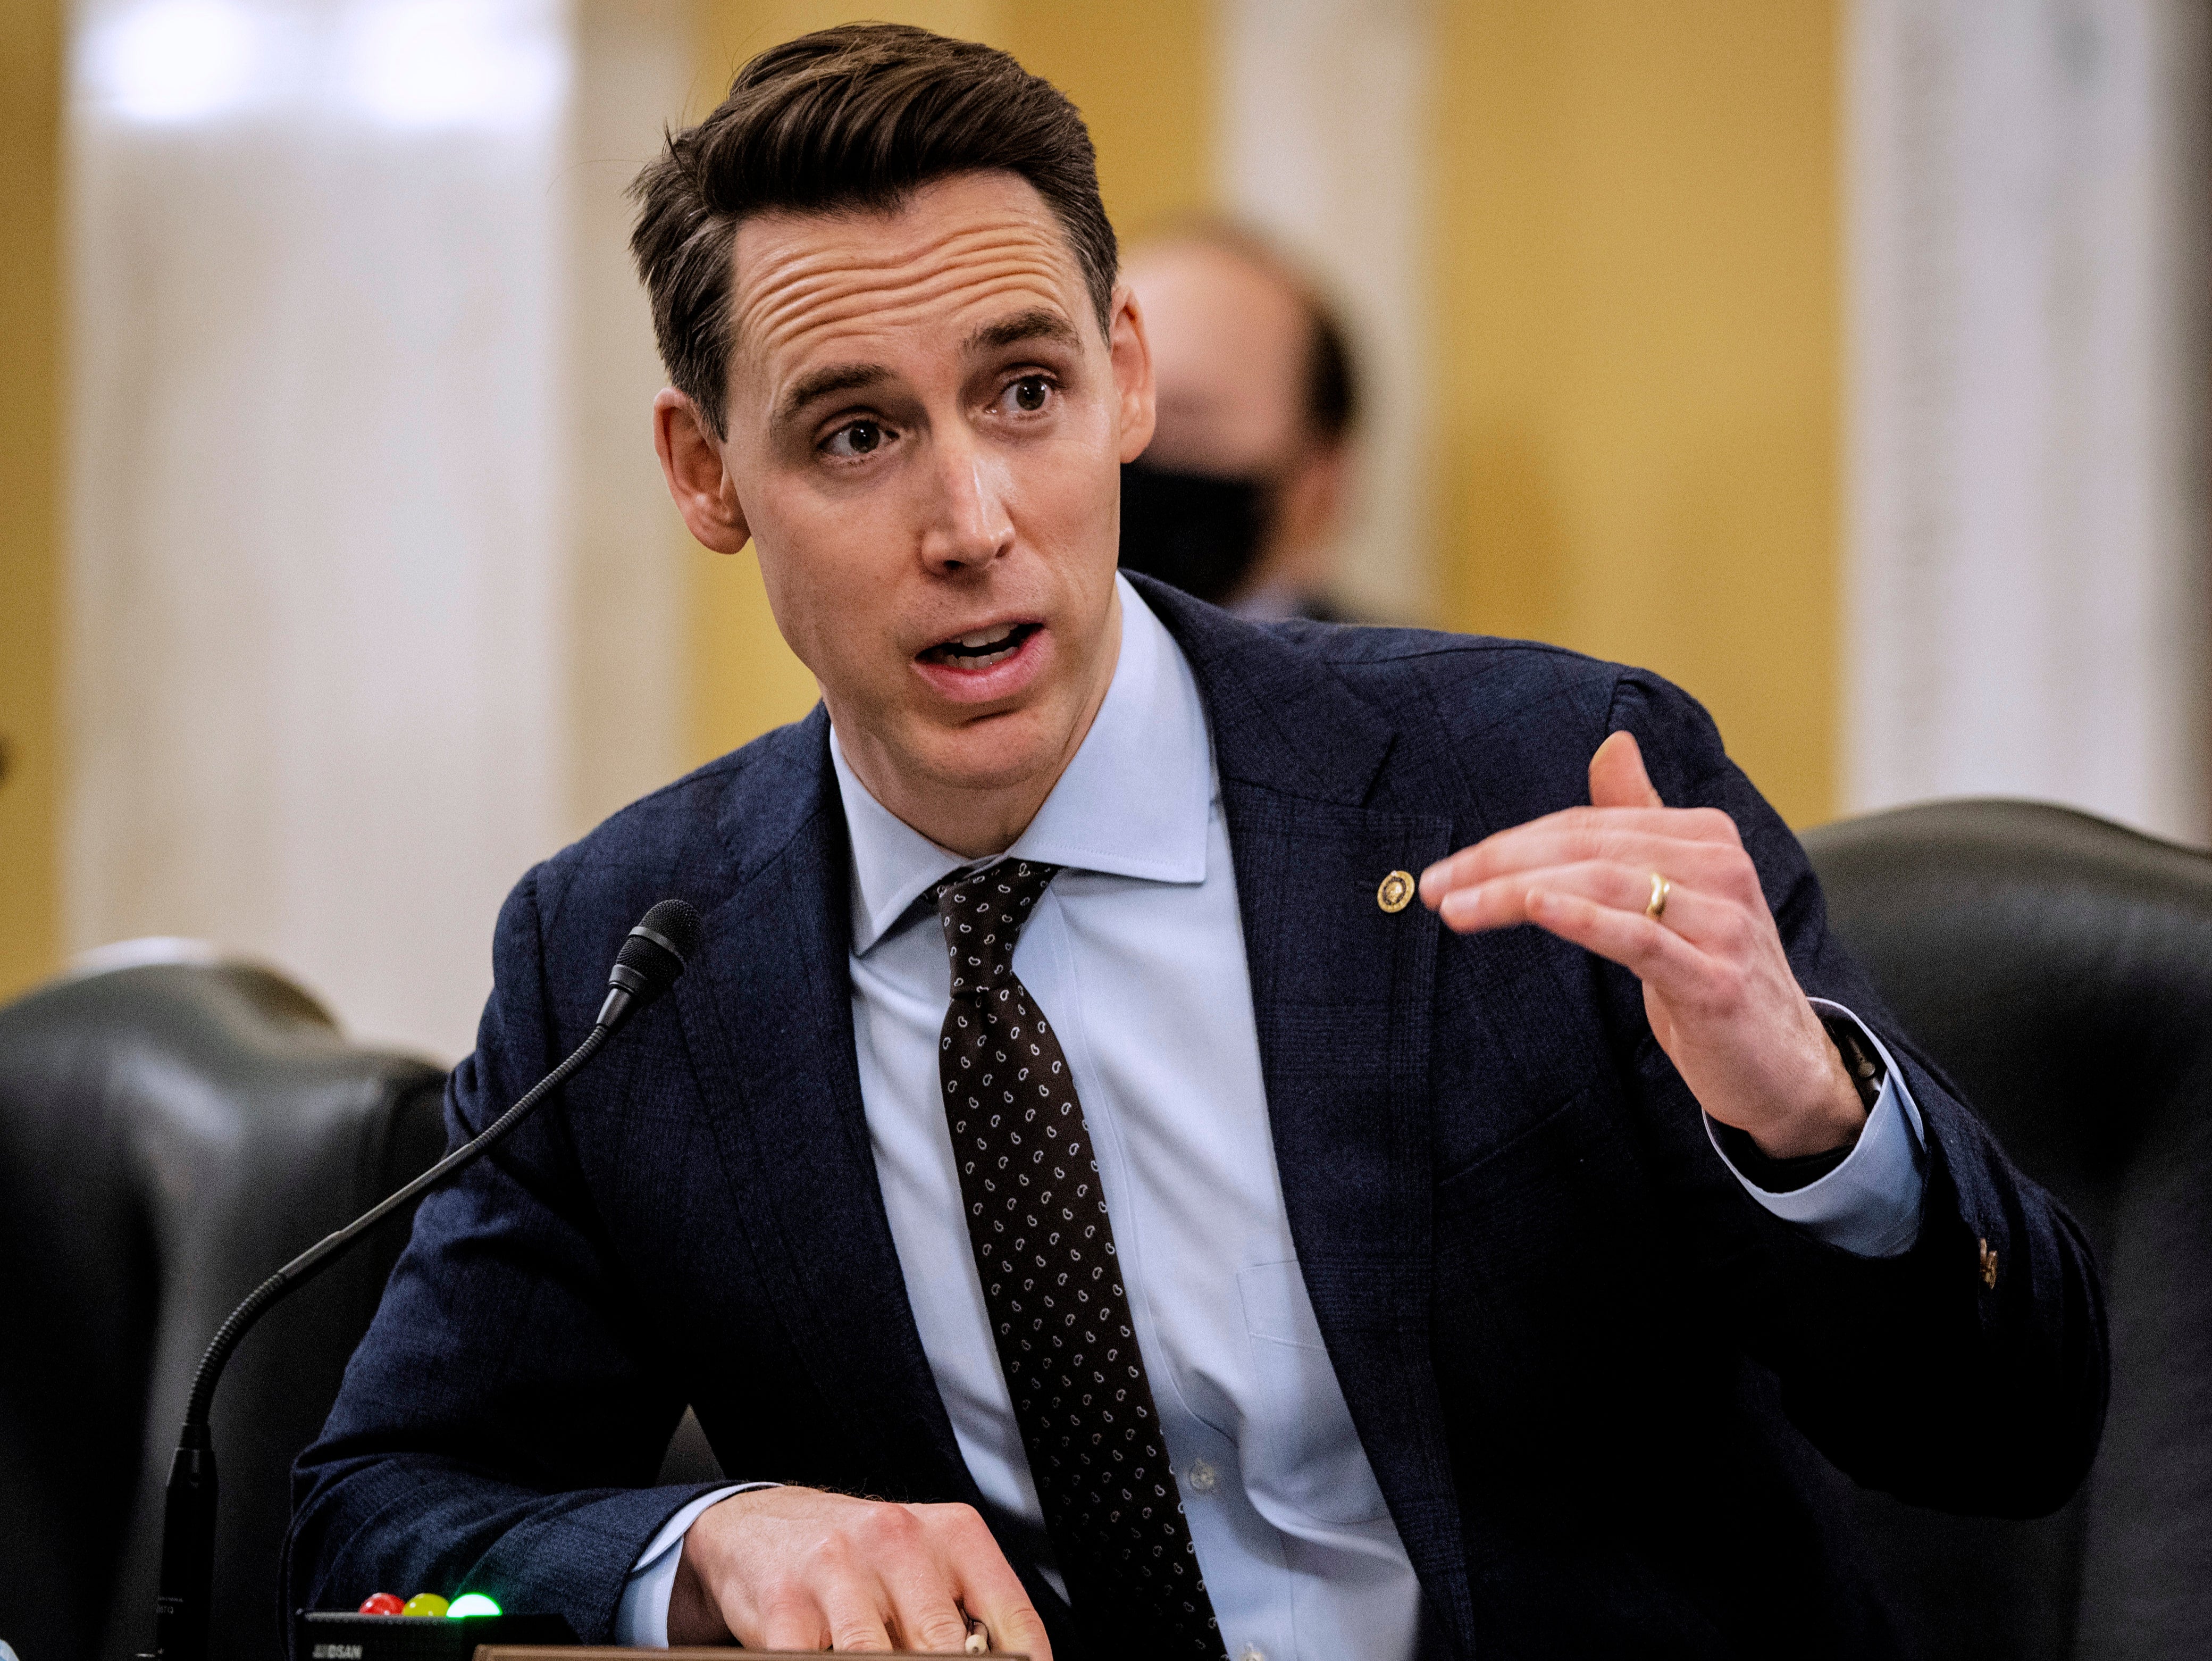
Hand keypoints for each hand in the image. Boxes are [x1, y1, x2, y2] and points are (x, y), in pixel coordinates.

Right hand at [668, 1485, 1050, 1655]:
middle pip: (946, 1644)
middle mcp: (899, 1540)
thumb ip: (965, 1611)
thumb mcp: (927, 1563)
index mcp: (952, 1532)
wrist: (764, 1527)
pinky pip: (816, 1660)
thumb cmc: (861, 1556)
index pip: (1010, 1615)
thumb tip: (1003, 1660)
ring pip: (879, 1657)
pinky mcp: (786, 1605)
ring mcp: (839, 1569)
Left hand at [1417, 731, 1863, 1158]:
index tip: (1449, 868)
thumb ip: (1640, 820)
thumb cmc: (1712, 976)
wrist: (1784, 1068)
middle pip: (1588, 848)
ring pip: (1604, 884)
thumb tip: (1613, 744)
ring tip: (1455, 908)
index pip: (1588, 826)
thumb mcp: (1675, 894)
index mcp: (1705, 838)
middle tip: (1433, 885)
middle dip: (1500, 862)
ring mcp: (1723, 924)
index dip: (1512, 842)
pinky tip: (1531, 907)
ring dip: (1517, 891)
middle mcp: (1721, 868)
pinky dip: (1581, 917)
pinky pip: (1640, 938)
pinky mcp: (1717, 980)